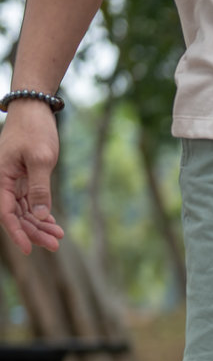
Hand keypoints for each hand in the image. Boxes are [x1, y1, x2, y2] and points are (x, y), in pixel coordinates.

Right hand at [0, 101, 66, 253]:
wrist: (34, 109)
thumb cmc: (35, 130)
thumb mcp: (41, 159)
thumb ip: (39, 189)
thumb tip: (39, 216)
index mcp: (0, 178)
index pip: (6, 213)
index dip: (17, 233)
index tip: (28, 251)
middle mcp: (3, 181)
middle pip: (16, 215)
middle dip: (33, 232)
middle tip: (55, 245)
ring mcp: (12, 180)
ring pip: (23, 210)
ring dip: (39, 224)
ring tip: (59, 236)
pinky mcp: (23, 177)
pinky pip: (28, 201)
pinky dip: (40, 212)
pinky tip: (52, 223)